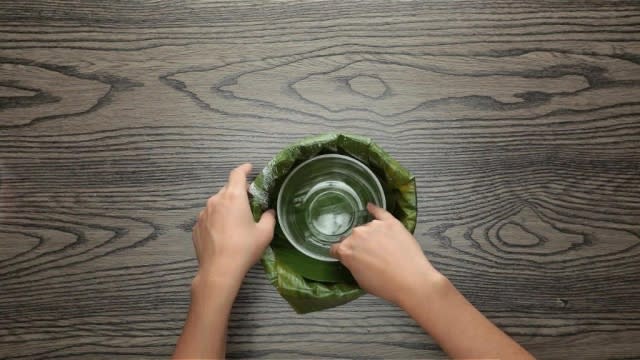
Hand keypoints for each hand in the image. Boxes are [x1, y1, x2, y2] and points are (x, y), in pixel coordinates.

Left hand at [192, 163, 275, 284]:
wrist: (219, 270)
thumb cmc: (244, 248)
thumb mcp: (264, 233)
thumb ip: (269, 217)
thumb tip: (269, 211)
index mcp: (233, 197)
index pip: (237, 174)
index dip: (244, 169)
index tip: (249, 168)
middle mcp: (216, 201)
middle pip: (227, 189)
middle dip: (237, 193)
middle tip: (248, 204)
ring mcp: (203, 214)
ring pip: (217, 203)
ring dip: (226, 207)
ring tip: (235, 222)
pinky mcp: (196, 227)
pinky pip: (209, 217)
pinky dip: (216, 220)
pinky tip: (223, 234)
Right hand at [330, 203, 438, 305]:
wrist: (411, 280)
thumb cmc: (385, 285)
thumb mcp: (360, 280)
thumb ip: (352, 265)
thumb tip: (353, 259)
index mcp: (346, 250)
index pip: (336, 248)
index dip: (342, 254)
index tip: (348, 257)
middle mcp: (356, 235)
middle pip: (352, 237)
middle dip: (358, 244)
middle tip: (369, 255)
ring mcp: (373, 226)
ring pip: (366, 228)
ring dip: (370, 234)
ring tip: (382, 246)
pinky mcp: (390, 222)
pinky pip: (379, 212)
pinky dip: (374, 209)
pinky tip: (370, 207)